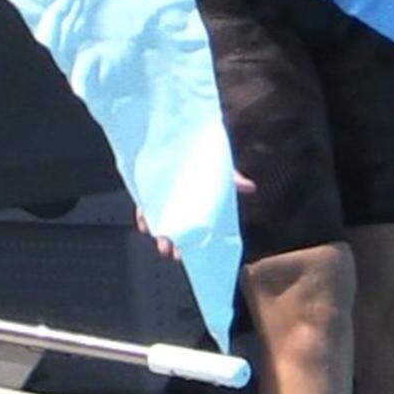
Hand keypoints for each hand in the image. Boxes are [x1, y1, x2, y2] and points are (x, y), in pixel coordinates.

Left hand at [134, 168, 255, 259]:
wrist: (179, 139)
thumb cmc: (201, 156)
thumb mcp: (218, 168)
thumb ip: (232, 179)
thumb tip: (250, 187)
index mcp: (194, 206)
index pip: (191, 230)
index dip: (189, 244)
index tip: (185, 254)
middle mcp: (177, 207)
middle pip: (172, 231)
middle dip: (170, 244)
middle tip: (170, 252)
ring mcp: (161, 200)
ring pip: (157, 223)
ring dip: (156, 233)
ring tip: (159, 240)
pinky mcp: (148, 191)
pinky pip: (144, 209)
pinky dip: (143, 217)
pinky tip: (145, 223)